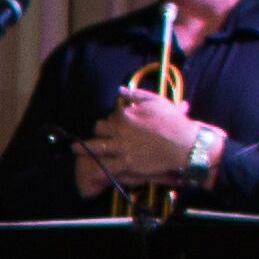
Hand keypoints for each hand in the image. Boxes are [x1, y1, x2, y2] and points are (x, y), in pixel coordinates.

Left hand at [83, 87, 214, 193]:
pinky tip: (86, 168)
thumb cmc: (174, 122)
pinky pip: (105, 165)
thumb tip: (119, 90)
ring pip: (95, 146)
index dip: (112, 117)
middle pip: (99, 128)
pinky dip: (95, 166)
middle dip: (99, 129)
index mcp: (126, 114)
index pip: (111, 113)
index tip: (114, 119)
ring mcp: (121, 147)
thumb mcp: (157, 102)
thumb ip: (136, 95)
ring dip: (82, 147)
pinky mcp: (125, 163)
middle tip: (99, 132)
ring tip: (73, 148)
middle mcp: (119, 130)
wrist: (185, 144)